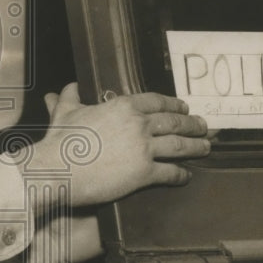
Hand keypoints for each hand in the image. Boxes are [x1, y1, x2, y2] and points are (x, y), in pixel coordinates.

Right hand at [26, 83, 208, 209]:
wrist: (57, 168)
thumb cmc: (60, 140)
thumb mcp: (65, 112)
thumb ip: (70, 97)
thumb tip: (68, 87)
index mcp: (122, 106)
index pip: (157, 101)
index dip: (174, 105)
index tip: (184, 108)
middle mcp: (138, 124)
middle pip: (174, 122)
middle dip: (192, 124)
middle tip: (203, 126)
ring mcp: (143, 149)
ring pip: (179, 145)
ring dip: (196, 146)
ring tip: (205, 147)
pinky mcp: (144, 173)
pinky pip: (170, 172)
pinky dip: (181, 174)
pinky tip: (187, 175)